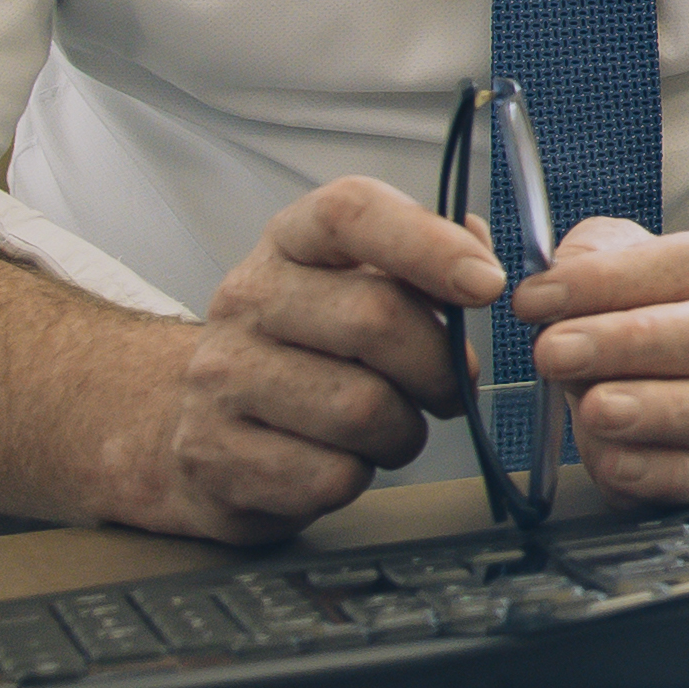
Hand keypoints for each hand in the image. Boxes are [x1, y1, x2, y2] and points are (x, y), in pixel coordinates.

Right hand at [107, 177, 511, 540]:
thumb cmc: (308, 348)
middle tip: (447, 388)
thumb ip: (424, 254)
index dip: (428, 244)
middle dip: (438, 366)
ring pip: (361, 409)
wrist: (202, 426)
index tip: (486, 284)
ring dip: (403, 430)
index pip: (351, 212)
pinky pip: (330, 475)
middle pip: (376, 319)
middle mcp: (244, 299)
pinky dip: (359, 476)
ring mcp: (220, 379)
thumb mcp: (357, 282)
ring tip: (388, 427)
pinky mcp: (215, 455)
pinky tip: (340, 459)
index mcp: (289, 242)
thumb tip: (477, 243)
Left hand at [513, 218, 688, 509]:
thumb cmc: (643, 310)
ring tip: (591, 408)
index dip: (610, 279)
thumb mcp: (616, 260)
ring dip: (652, 408)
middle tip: (554, 352)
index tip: (535, 298)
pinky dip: (655, 470)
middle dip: (632, 342)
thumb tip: (545, 278)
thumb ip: (584, 257)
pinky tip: (610, 459)